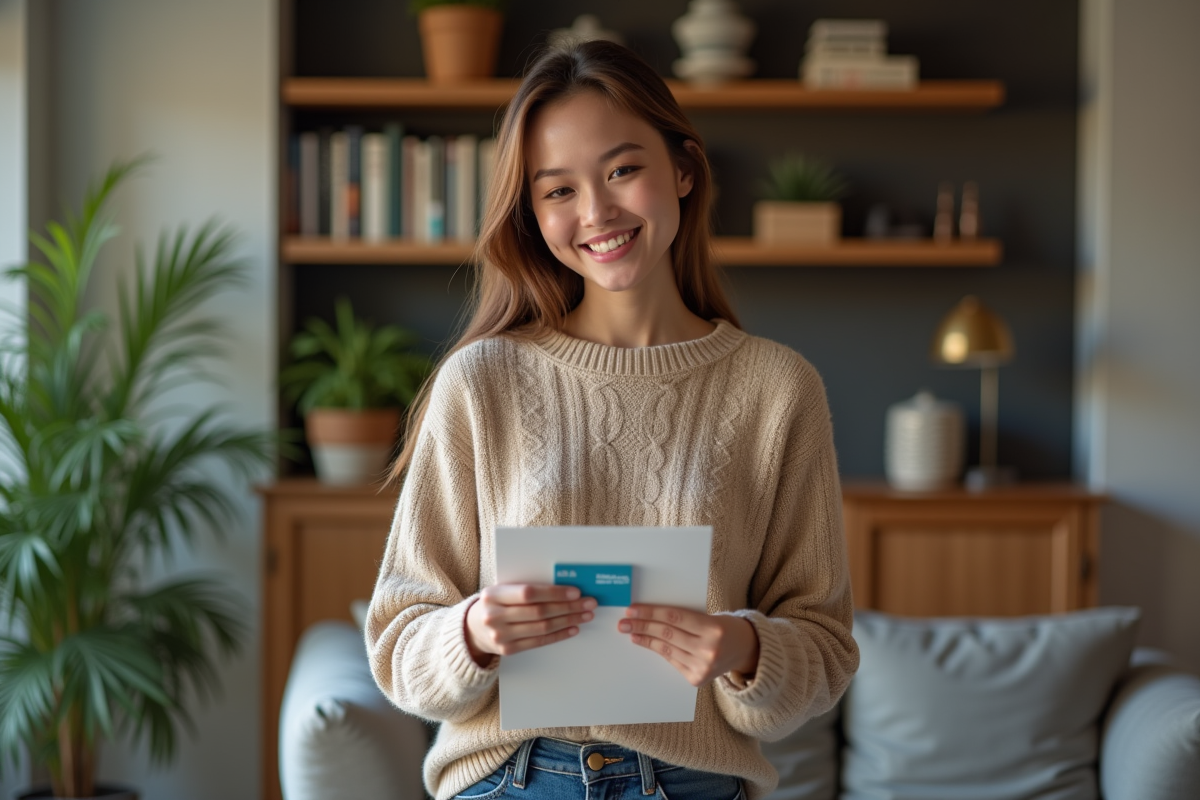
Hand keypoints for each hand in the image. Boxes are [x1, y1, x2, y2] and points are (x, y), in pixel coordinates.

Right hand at [465, 584, 596, 665]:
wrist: (472, 628)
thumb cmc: (494, 604)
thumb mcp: (502, 590)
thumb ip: (525, 589)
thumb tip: (563, 588)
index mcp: (493, 594)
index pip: (529, 593)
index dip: (554, 593)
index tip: (575, 592)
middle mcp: (494, 616)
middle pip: (539, 612)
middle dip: (568, 607)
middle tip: (588, 603)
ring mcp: (500, 635)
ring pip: (542, 628)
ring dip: (568, 620)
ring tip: (585, 615)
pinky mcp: (508, 650)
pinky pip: (539, 642)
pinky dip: (559, 635)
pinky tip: (573, 628)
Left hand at [618, 605, 758, 686]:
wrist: (746, 650)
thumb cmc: (725, 627)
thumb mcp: (710, 616)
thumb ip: (685, 617)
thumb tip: (651, 614)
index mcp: (713, 628)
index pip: (674, 617)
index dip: (650, 612)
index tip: (632, 610)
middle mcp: (709, 649)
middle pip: (667, 634)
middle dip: (642, 626)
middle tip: (624, 622)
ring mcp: (703, 667)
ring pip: (666, 649)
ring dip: (645, 639)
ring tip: (631, 631)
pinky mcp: (697, 679)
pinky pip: (672, 661)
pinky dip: (658, 650)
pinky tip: (646, 642)